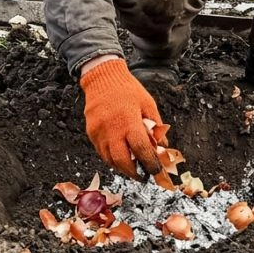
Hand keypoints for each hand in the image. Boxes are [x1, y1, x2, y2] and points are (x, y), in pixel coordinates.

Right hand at [80, 57, 166, 177]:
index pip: (141, 149)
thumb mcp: (148, 104)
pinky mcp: (91, 133)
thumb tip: (162, 147)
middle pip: (123, 161)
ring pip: (110, 160)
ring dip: (123, 168)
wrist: (103, 77)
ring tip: (134, 168)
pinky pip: (102, 152)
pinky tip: (121, 157)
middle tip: (143, 175)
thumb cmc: (128, 90)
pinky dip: (112, 158)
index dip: (150, 163)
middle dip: (134, 172)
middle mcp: (112, 129)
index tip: (156, 170)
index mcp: (129, 120)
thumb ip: (155, 126)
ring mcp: (99, 132)